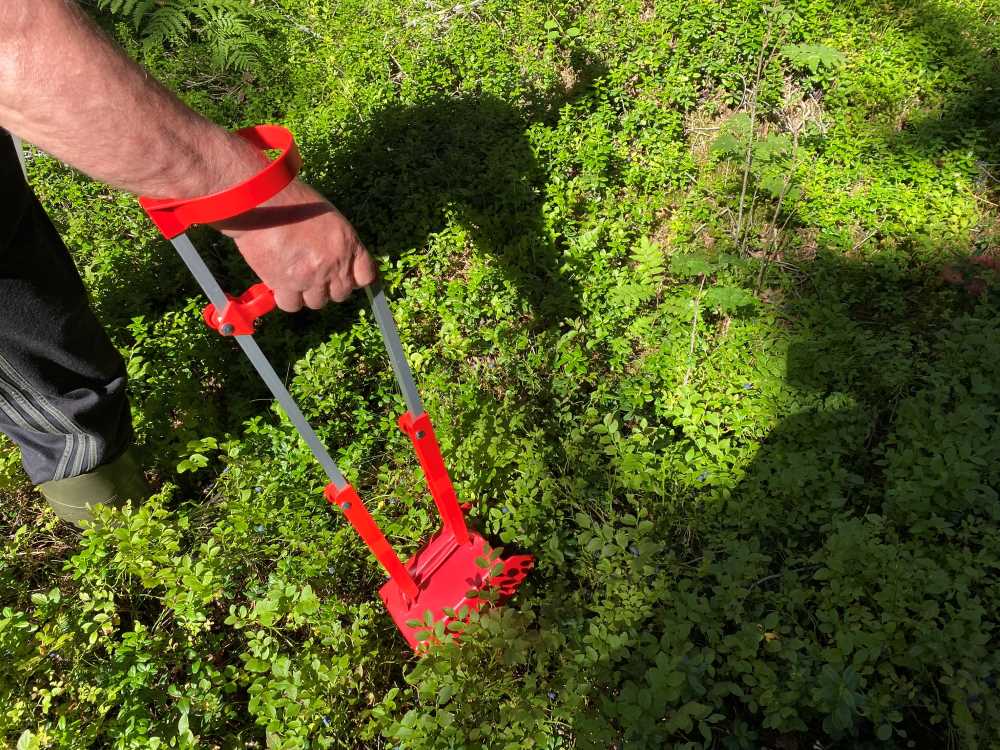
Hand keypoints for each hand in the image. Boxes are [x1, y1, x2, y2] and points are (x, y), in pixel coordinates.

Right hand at [211, 180, 376, 311]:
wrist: (263, 201)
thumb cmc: (293, 201)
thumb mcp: (329, 217)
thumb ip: (340, 243)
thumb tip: (340, 262)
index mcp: (348, 244)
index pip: (366, 276)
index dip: (355, 279)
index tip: (345, 278)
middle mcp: (334, 265)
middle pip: (341, 294)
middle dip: (329, 287)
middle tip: (313, 274)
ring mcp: (311, 277)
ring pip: (316, 302)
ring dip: (307, 293)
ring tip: (294, 275)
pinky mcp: (285, 284)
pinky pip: (291, 304)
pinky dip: (286, 297)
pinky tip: (280, 282)